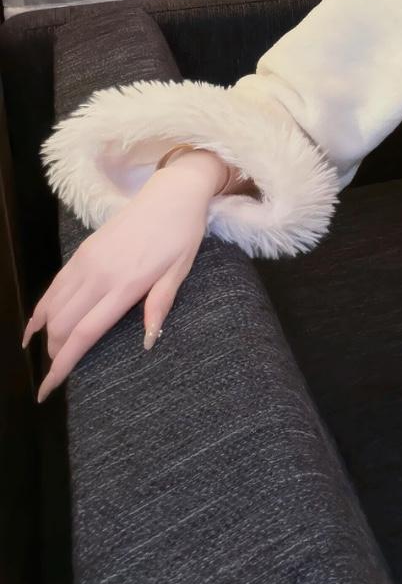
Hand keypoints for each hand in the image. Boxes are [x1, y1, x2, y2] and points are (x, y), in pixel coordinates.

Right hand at [21, 174, 209, 401]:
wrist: (171, 194)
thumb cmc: (182, 235)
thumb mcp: (180, 271)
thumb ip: (160, 305)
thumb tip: (147, 342)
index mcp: (126, 285)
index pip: (84, 333)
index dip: (63, 365)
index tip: (48, 389)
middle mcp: (99, 274)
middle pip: (63, 325)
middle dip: (56, 353)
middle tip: (59, 373)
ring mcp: (87, 261)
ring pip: (54, 306)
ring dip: (49, 334)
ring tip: (52, 354)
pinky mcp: (82, 251)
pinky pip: (54, 285)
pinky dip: (42, 308)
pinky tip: (35, 326)